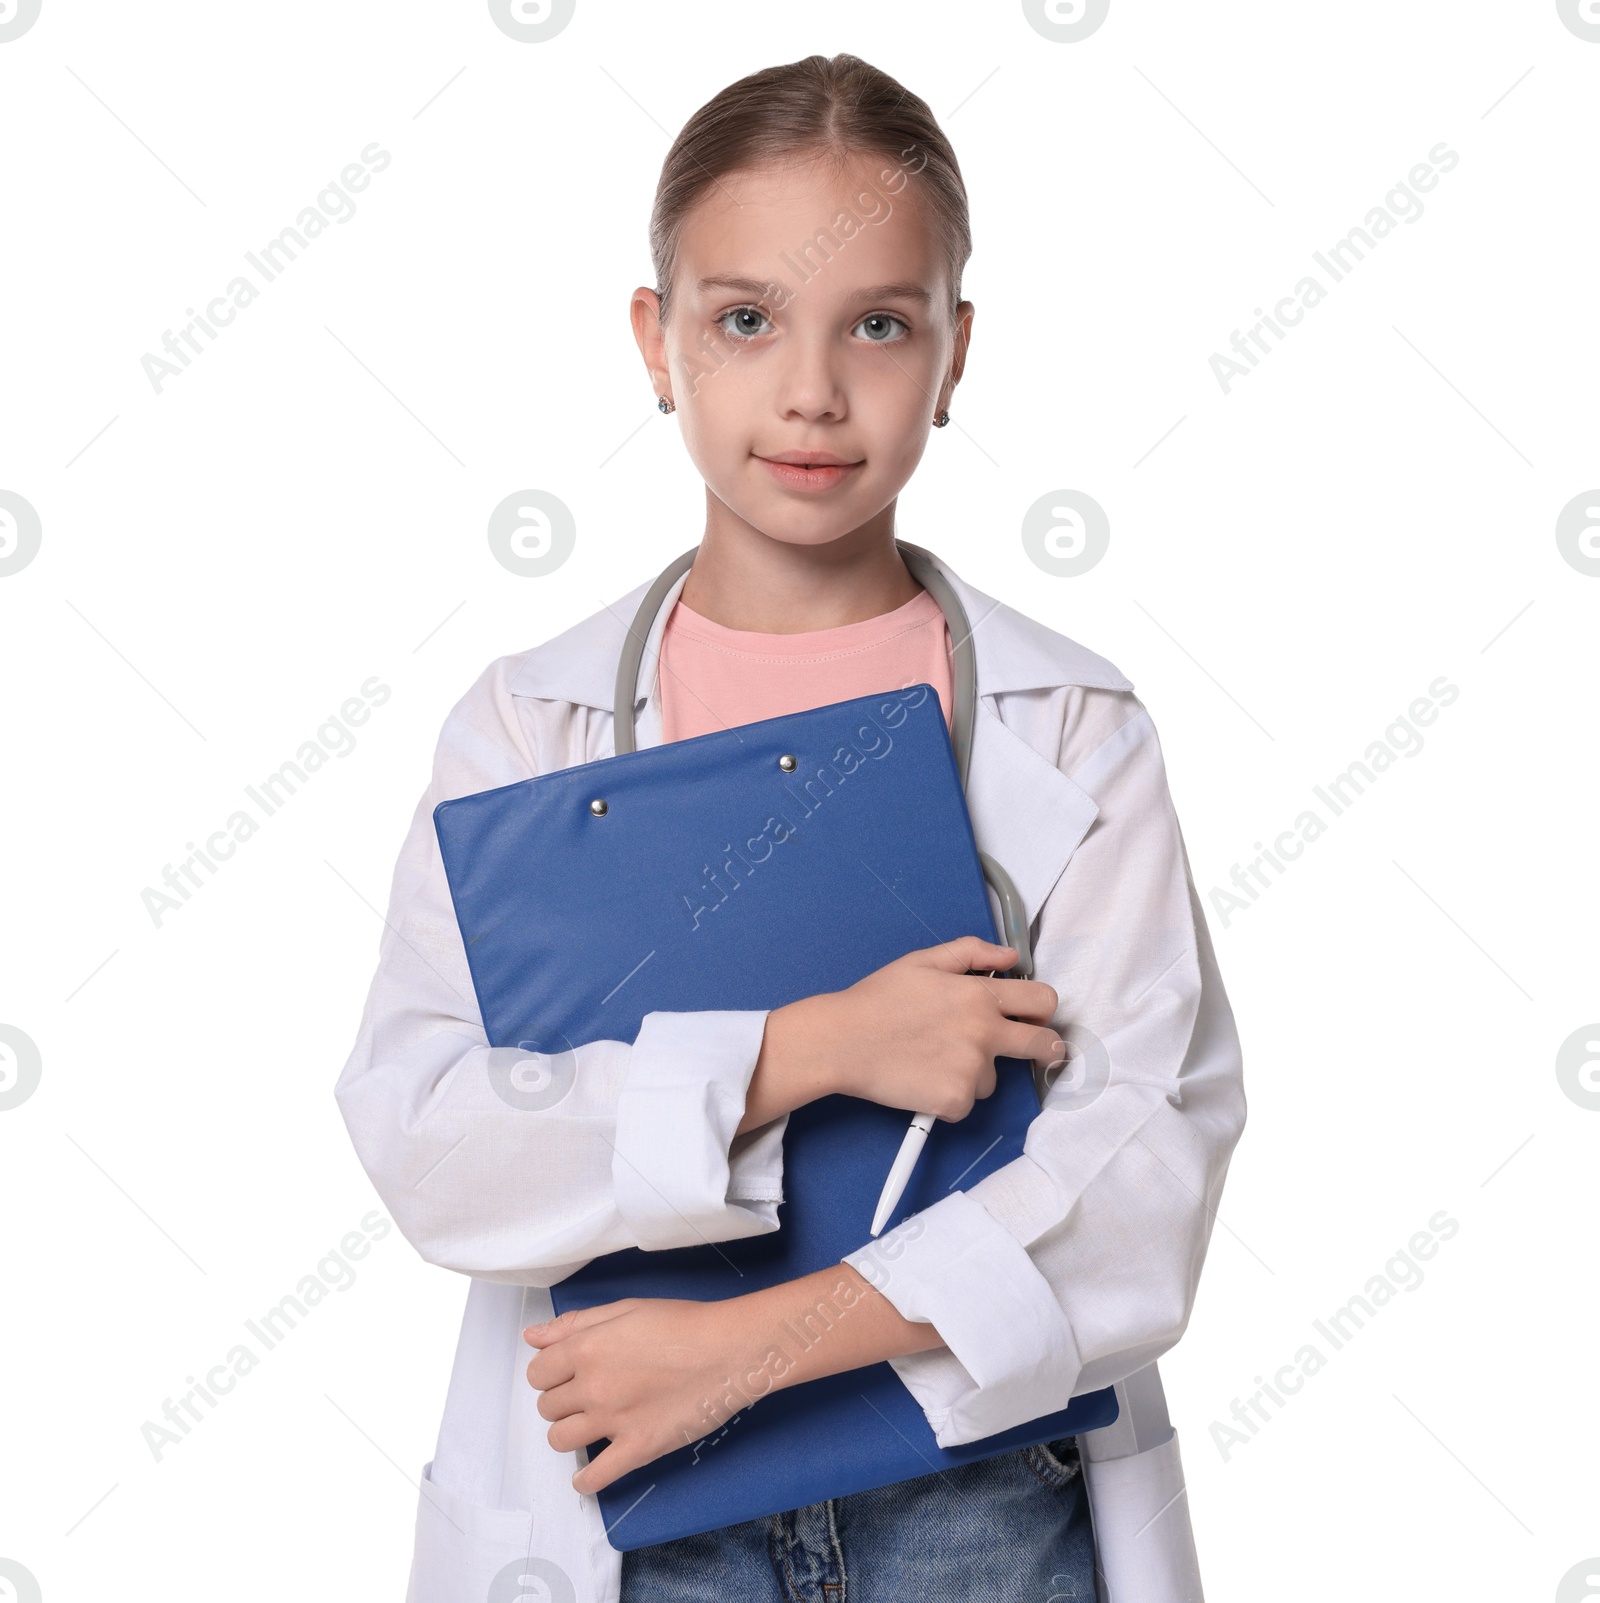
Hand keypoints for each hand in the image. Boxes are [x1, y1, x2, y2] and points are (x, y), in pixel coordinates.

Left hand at [524, 1296, 773, 1494]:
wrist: (728, 1350)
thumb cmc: (682, 1323)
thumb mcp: (625, 1309)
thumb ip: (574, 1323)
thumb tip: (532, 1337)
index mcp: (587, 1348)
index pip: (537, 1373)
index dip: (550, 1373)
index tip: (567, 1373)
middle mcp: (592, 1386)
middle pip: (547, 1407)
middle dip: (561, 1400)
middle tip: (586, 1394)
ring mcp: (613, 1421)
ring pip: (560, 1440)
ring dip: (569, 1433)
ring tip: (590, 1425)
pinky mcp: (638, 1449)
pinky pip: (594, 1477)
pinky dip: (584, 1480)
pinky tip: (589, 1472)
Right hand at [747, 936, 1063, 1127]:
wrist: (841, 1041)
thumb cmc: (876, 1001)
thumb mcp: (923, 961)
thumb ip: (972, 953)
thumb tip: (1009, 957)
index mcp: (978, 994)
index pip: (1042, 1001)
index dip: (1043, 1009)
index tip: (1038, 1019)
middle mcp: (983, 1032)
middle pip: (1043, 1045)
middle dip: (1046, 1049)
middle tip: (1037, 1052)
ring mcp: (971, 1069)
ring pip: (993, 1078)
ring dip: (974, 1072)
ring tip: (934, 1059)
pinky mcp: (955, 1101)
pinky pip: (967, 1103)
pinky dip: (949, 1097)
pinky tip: (923, 1079)